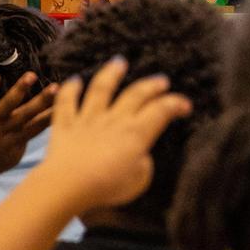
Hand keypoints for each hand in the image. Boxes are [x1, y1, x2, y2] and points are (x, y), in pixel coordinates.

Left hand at [0, 73, 57, 179]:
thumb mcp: (13, 156)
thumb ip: (23, 140)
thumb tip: (34, 127)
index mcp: (18, 140)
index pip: (41, 125)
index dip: (54, 113)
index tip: (70, 102)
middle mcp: (8, 131)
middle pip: (29, 114)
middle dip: (44, 100)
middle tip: (58, 87)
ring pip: (8, 105)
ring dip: (20, 90)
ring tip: (31, 75)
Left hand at [36, 58, 192, 211]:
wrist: (68, 184)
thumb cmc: (107, 187)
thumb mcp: (138, 181)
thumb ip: (143, 164)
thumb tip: (139, 155)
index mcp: (136, 134)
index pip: (161, 112)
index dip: (175, 104)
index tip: (184, 105)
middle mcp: (113, 121)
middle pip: (135, 95)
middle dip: (151, 85)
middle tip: (161, 80)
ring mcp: (88, 120)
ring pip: (100, 90)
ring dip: (110, 74)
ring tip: (119, 62)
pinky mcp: (65, 125)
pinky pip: (66, 102)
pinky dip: (69, 90)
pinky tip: (74, 80)